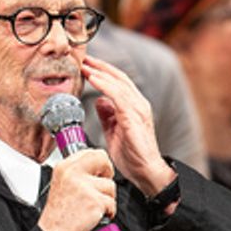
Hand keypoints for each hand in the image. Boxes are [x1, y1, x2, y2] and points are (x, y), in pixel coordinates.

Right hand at [39, 146, 117, 230]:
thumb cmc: (58, 217)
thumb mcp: (61, 185)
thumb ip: (76, 174)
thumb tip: (96, 167)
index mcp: (64, 167)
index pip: (90, 152)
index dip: (98, 163)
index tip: (97, 173)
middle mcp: (73, 173)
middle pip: (103, 160)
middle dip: (107, 175)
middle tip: (100, 188)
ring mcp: (84, 187)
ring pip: (110, 186)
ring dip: (107, 199)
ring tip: (92, 208)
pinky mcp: (94, 201)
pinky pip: (112, 203)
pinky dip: (108, 213)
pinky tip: (95, 216)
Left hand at [79, 54, 172, 196]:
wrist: (146, 172)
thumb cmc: (132, 155)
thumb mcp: (113, 131)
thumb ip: (107, 115)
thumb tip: (99, 100)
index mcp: (134, 107)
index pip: (119, 83)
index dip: (103, 72)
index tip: (88, 66)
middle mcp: (138, 104)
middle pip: (119, 78)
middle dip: (101, 67)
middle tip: (84, 59)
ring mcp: (138, 110)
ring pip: (119, 84)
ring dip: (100, 73)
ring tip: (86, 66)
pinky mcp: (134, 117)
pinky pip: (118, 96)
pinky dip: (105, 85)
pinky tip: (94, 79)